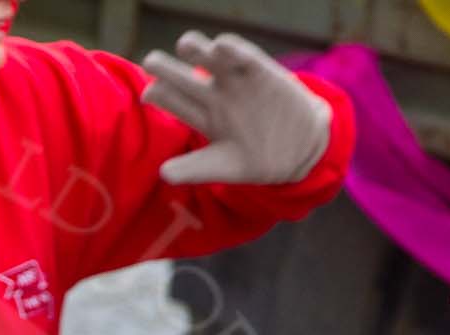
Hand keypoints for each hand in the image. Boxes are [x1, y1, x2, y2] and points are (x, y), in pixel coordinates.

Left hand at [140, 31, 331, 185]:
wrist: (300, 148)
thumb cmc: (255, 158)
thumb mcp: (222, 165)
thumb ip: (193, 168)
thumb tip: (163, 173)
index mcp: (202, 115)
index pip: (173, 101)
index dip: (159, 94)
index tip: (149, 93)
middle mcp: (215, 94)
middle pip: (185, 77)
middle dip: (167, 67)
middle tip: (151, 61)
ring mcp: (237, 82)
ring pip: (213, 60)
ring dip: (199, 50)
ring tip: (186, 44)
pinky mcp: (262, 73)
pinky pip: (246, 58)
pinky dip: (235, 51)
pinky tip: (222, 45)